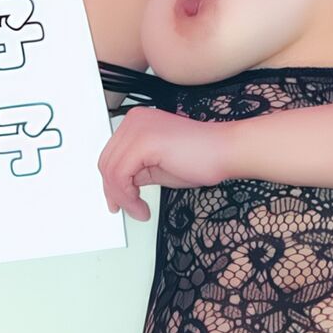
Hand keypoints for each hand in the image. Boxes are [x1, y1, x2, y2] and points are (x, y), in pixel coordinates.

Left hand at [99, 106, 231, 220]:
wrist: (226, 151)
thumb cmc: (202, 158)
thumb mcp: (158, 168)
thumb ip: (137, 172)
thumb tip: (122, 187)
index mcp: (137, 123)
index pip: (111, 155)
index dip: (111, 183)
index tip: (117, 202)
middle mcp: (134, 120)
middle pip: (106, 162)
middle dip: (114, 192)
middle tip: (125, 210)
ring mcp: (137, 128)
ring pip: (111, 170)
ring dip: (123, 198)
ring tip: (139, 211)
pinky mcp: (144, 141)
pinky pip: (121, 174)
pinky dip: (127, 196)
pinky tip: (141, 206)